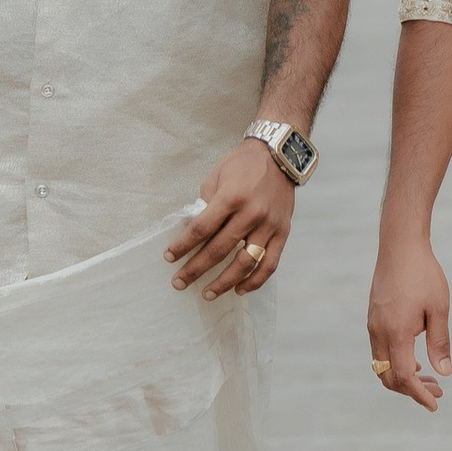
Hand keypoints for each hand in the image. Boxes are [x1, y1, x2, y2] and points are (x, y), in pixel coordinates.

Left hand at [168, 141, 292, 299]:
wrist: (280, 156)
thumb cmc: (243, 165)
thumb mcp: (217, 176)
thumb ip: (206, 203)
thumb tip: (194, 231)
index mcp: (231, 197)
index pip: (201, 229)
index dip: (182, 246)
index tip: (169, 258)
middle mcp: (250, 213)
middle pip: (219, 249)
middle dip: (196, 269)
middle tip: (179, 283)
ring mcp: (268, 225)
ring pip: (245, 263)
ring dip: (224, 282)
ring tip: (207, 294)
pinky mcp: (283, 233)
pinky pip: (269, 264)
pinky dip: (255, 280)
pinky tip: (239, 289)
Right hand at [368, 250, 451, 410]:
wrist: (400, 246)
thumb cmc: (423, 274)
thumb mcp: (439, 308)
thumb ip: (439, 342)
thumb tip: (444, 372)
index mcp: (396, 332)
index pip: (404, 376)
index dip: (418, 394)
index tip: (434, 403)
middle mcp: (379, 332)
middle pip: (388, 377)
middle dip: (411, 390)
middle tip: (437, 392)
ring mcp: (373, 325)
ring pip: (382, 366)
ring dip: (403, 377)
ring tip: (429, 378)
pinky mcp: (373, 318)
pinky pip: (380, 351)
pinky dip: (396, 363)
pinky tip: (415, 359)